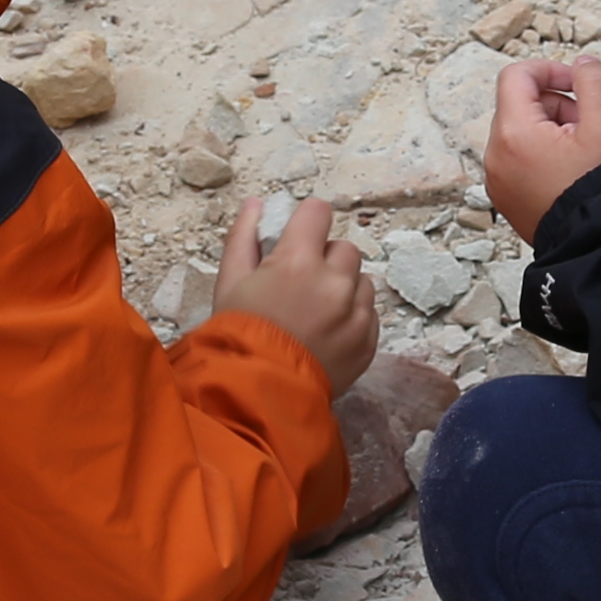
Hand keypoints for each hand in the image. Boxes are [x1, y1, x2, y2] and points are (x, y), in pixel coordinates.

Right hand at [212, 193, 379, 399]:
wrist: (257, 396)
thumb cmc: (237, 336)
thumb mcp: (229, 283)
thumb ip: (243, 237)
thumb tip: (257, 204)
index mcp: (297, 261)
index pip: (319, 211)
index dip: (306, 224)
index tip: (297, 241)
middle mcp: (335, 282)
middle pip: (344, 248)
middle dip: (325, 260)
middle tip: (300, 287)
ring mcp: (357, 314)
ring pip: (362, 280)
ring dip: (344, 289)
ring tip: (315, 314)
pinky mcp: (369, 341)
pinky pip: (370, 314)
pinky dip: (353, 318)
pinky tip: (327, 335)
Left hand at [483, 57, 600, 242]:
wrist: (600, 244)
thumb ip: (594, 81)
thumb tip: (581, 64)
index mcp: (513, 134)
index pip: (517, 76)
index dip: (551, 71)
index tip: (579, 86)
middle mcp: (495, 156)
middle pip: (521, 104)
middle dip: (558, 106)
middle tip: (590, 128)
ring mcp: (497, 180)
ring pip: (521, 132)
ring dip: (553, 131)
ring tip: (583, 154)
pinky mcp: (505, 198)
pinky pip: (519, 160)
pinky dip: (543, 155)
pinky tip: (571, 173)